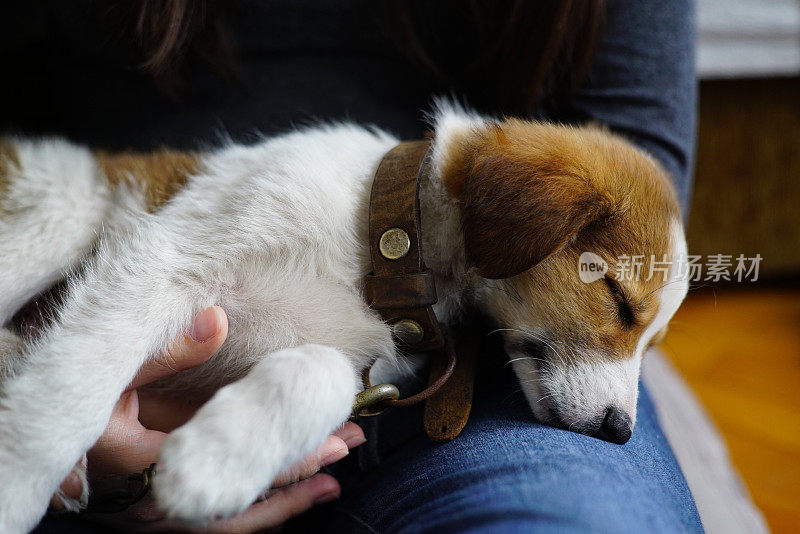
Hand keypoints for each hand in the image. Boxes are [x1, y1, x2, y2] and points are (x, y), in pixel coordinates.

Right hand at [51, 306, 364, 531]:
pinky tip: (295, 489)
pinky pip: (217, 518)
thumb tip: (216, 320)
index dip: (275, 466)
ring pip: (228, 523)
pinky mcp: (168, 505)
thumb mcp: (117, 371)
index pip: (224, 472)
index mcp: (141, 465)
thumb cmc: (85, 400)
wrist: (52, 430)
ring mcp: (160, 509)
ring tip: (331, 480)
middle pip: (235, 507)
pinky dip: (258, 506)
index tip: (321, 445)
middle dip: (294, 482)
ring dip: (283, 501)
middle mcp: (153, 500)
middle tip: (341, 450)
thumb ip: (166, 352)